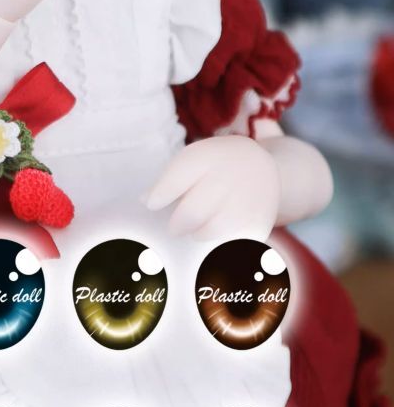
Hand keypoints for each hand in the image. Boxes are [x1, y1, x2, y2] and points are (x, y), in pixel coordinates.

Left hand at [142, 136, 280, 240]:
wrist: (262, 167)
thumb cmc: (215, 167)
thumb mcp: (191, 161)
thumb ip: (168, 180)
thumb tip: (145, 201)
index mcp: (208, 158)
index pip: (177, 179)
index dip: (160, 195)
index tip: (152, 204)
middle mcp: (230, 177)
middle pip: (193, 213)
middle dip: (177, 224)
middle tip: (174, 227)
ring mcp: (247, 202)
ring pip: (212, 232)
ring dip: (198, 234)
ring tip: (197, 230)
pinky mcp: (259, 224)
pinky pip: (232, 244)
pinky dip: (220, 248)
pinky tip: (216, 242)